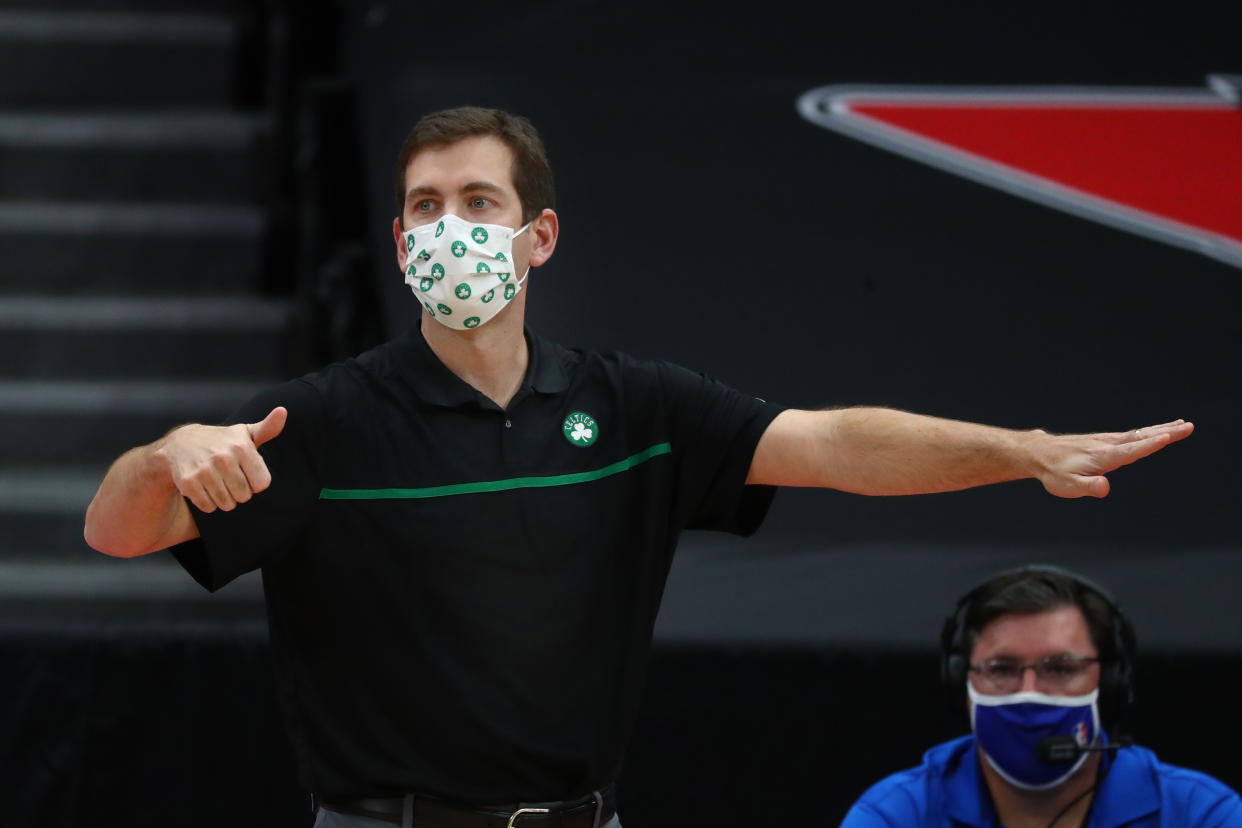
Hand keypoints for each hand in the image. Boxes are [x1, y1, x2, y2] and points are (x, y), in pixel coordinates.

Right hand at [155, 407, 286, 512]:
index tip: (245, 472)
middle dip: (240, 491)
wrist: (181, 443)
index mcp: (242, 447)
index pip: (262, 484)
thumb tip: (282, 411)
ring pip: (227, 504)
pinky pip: (208, 507)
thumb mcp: (245, 433)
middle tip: (229, 477)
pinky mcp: (188, 482)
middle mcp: (223, 458)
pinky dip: (208, 502)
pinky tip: (204, 486)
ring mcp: (204, 471)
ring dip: (224, 498)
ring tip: (217, 482)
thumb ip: (268, 428)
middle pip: (244, 496)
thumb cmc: (222, 441)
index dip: (255, 482)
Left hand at [1034, 419, 1192, 497]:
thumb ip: (1089, 487)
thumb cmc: (1054, 473)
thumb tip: (1105, 488)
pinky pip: (1131, 434)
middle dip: (1166, 432)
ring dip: (1161, 429)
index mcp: (1103, 457)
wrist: (1039, 454)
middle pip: (1141, 437)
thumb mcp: (1068, 486)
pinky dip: (1147, 431)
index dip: (1150, 444)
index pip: (1131, 450)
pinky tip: (1156, 431)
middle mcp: (1107, 445)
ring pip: (1138, 433)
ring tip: (1182, 425)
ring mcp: (1106, 440)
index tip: (1168, 436)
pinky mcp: (1104, 440)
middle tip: (1189, 426)